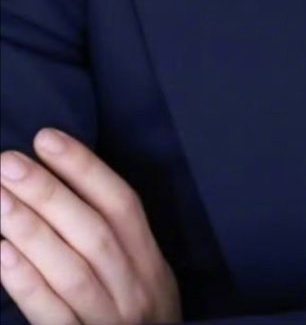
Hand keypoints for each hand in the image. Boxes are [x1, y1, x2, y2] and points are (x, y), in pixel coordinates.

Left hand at [0, 130, 179, 324]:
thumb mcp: (141, 286)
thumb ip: (115, 249)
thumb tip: (60, 193)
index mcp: (152, 266)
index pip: (123, 206)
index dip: (86, 168)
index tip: (47, 137)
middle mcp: (136, 290)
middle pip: (93, 232)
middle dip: (50, 192)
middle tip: (7, 162)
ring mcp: (111, 323)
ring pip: (71, 268)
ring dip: (30, 229)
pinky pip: (52, 314)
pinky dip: (25, 281)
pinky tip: (0, 252)